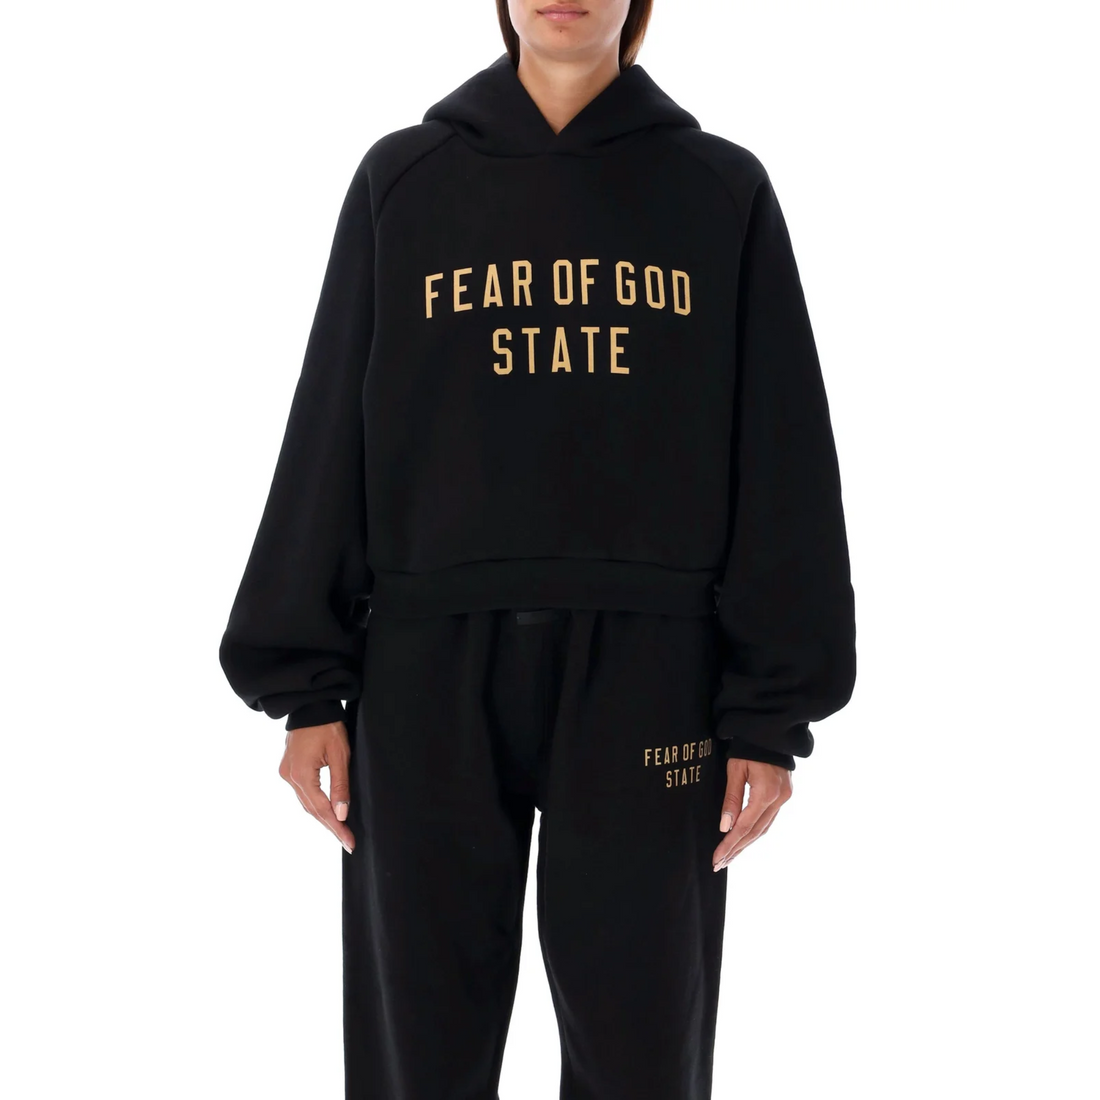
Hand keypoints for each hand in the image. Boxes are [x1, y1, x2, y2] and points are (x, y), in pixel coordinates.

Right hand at [278, 722, 354, 854]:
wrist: (311, 706)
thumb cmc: (328, 726)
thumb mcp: (340, 755)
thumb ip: (340, 785)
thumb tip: (341, 814)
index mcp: (301, 774)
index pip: (321, 809)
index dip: (336, 827)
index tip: (349, 842)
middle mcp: (289, 776)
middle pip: (312, 809)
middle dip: (331, 826)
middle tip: (348, 842)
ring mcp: (286, 773)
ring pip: (306, 802)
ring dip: (323, 816)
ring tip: (340, 832)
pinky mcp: (288, 769)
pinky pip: (303, 793)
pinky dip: (315, 804)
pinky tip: (327, 812)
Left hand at [712, 757, 791, 870]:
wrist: (769, 732)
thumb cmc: (748, 747)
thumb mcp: (735, 770)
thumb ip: (731, 799)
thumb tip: (725, 827)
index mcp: (766, 793)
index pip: (744, 826)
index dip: (729, 844)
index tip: (716, 858)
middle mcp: (779, 800)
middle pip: (755, 832)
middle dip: (736, 850)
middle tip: (719, 864)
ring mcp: (784, 799)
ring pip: (764, 828)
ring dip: (746, 844)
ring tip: (729, 857)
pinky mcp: (784, 796)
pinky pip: (769, 820)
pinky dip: (755, 832)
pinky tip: (744, 840)